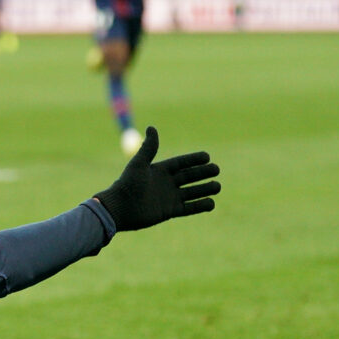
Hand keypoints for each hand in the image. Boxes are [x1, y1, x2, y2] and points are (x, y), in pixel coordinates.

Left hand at [92, 127, 219, 230]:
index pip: (181, 163)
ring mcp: (168, 198)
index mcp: (159, 170)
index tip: (207, 156)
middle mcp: (166, 183)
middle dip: (203, 173)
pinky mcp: (169, 211)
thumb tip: (152, 126)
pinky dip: (200, 206)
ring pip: (192, 192)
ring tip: (218, 186)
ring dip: (205, 189)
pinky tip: (212, 203)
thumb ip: (149, 147)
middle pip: (189, 177)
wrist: (120, 208)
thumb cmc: (128, 184)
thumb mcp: (139, 164)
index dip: (194, 160)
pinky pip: (189, 208)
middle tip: (217, 169)